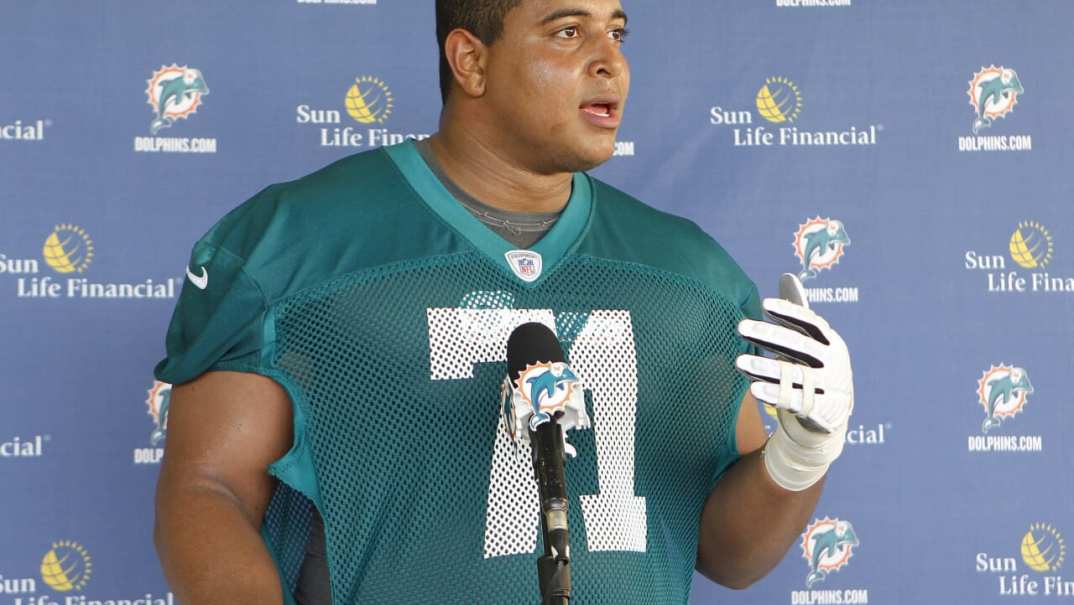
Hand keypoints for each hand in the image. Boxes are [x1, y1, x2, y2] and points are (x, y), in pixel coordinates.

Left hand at [733, 274, 853, 489]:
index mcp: (831, 342)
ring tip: (738, 362)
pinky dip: (774, 394)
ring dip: (765, 367)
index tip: (764, 304)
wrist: (830, 419)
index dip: (789, 312)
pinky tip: (753, 389)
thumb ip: (797, 315)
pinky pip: (795, 400)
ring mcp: (830, 388)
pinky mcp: (822, 411)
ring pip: (794, 375)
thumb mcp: (810, 345)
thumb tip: (787, 276)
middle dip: (769, 336)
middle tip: (740, 327)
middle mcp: (833, 363)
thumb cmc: (813, 373)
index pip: (811, 322)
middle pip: (799, 346)